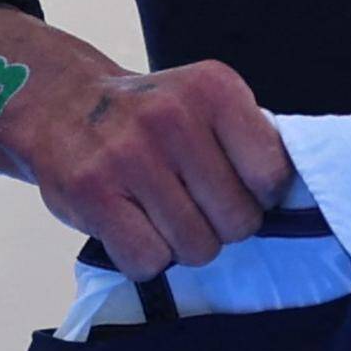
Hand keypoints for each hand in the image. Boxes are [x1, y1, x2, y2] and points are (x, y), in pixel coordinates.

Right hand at [13, 51, 290, 280]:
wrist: (59, 103)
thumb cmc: (147, 117)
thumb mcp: (203, 103)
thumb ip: (246, 142)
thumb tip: (290, 204)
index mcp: (213, 88)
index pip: (273, 175)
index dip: (257, 195)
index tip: (231, 184)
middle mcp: (172, 116)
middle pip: (238, 222)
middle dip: (220, 226)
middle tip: (192, 205)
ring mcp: (129, 155)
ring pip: (197, 248)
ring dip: (182, 244)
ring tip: (159, 214)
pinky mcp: (92, 193)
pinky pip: (149, 261)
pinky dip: (145, 258)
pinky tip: (132, 227)